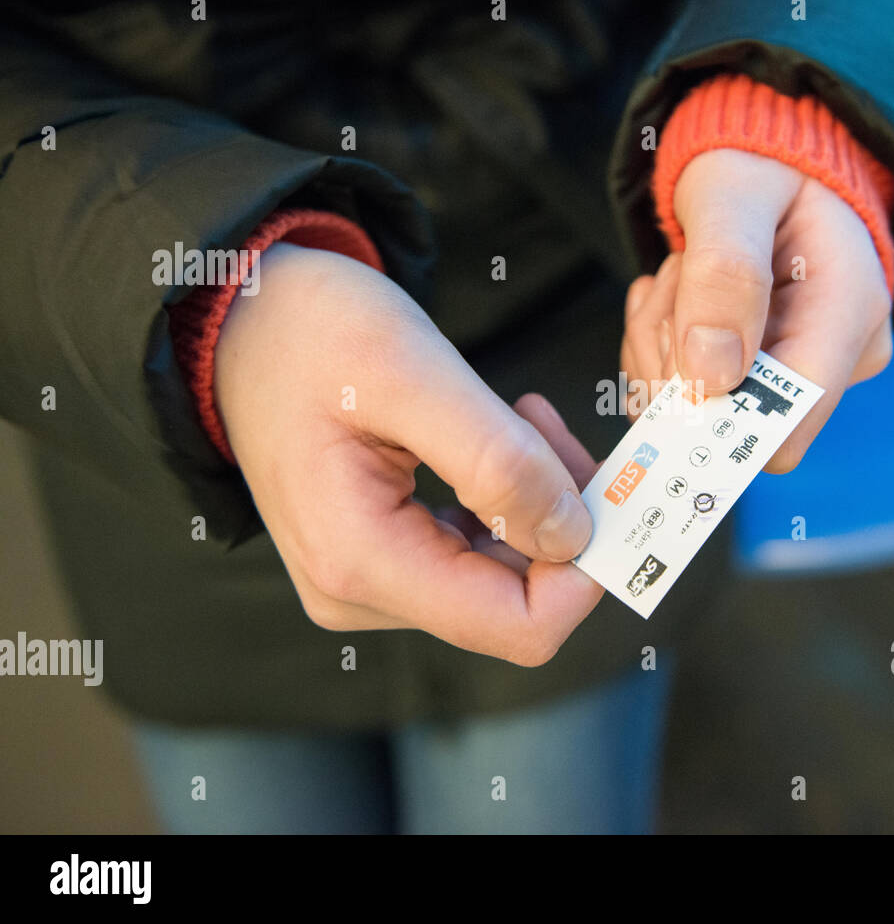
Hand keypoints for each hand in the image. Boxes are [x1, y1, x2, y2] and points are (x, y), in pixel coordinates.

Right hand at [214, 242, 601, 665]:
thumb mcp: (414, 373)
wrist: (240, 317)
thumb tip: (572, 535)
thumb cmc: (311, 330)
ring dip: (536, 502)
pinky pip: (475, 553)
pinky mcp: (377, 556)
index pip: (518, 627)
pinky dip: (507, 500)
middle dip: (561, 520)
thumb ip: (497, 461)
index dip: (584, 571)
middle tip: (551, 425)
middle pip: (517, 602)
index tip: (601, 485)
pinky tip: (498, 436)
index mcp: (361, 560)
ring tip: (521, 417)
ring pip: (503, 576)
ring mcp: (366, 580)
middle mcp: (359, 592)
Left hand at [620, 148, 892, 471]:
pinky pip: (683, 392)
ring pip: (696, 406)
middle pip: (730, 416)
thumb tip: (709, 377)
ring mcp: (797, 369)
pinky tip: (673, 294)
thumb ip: (723, 272)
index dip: (717, 417)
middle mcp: (835, 357)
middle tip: (674, 280)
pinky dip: (657, 346)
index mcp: (848, 315)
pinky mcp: (759, 373)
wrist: (768, 158)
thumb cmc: (762, 161)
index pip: (787, 427)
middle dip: (674, 357)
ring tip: (678, 273)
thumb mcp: (734, 191)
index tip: (673, 361)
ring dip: (659, 342)